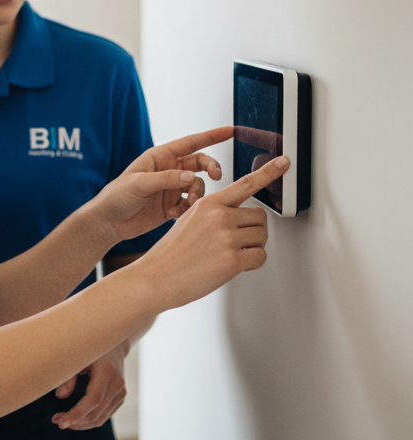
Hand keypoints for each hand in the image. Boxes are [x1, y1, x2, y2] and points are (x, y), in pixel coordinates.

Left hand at [51, 347, 126, 429]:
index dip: (77, 414)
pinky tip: (75, 418)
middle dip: (76, 421)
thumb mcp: (76, 357)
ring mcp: (121, 392)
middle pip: (96, 412)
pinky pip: (104, 415)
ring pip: (101, 418)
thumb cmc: (88, 350)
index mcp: (106, 371)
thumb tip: (60, 396)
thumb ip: (68, 375)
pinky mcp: (120, 398)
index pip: (93, 400)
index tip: (60, 423)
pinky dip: (89, 420)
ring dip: (81, 424)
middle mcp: (117, 383)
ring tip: (62, 420)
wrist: (111, 344)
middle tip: (56, 421)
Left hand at [89, 126, 233, 241]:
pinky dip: (188, 209)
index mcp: (160, 157)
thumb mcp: (139, 184)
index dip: (212, 136)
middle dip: (212, 168)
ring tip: (185, 204)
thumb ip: (166, 179)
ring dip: (197, 194)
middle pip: (200, 164)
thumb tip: (191, 177)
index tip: (231, 130)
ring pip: (198, 186)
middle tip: (217, 176)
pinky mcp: (173, 206)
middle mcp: (169, 171)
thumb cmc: (116, 196)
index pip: (191, 143)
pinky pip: (191, 204)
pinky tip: (175, 215)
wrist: (109, 222)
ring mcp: (172, 188)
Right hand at [132, 154, 289, 310]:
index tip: (284, 162)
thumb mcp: (189, 220)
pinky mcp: (232, 260)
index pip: (244, 184)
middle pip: (260, 217)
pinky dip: (252, 264)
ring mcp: (226, 238)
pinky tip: (234, 266)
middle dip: (253, 231)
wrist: (156, 277)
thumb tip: (240, 218)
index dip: (267, 173)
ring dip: (253, 248)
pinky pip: (260, 257)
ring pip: (262, 237)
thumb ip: (215, 214)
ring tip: (230, 255)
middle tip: (237, 243)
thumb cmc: (171, 253)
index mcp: (209, 204)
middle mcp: (219, 216)